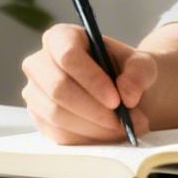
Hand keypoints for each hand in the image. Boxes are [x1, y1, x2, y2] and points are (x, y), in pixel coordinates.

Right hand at [21, 24, 155, 143]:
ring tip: (124, 129)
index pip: (68, 55)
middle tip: (123, 121)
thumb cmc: (126, 73)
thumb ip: (139, 72)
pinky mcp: (40, 120)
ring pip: (58, 115)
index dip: (91, 79)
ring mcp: (35, 93)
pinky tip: (109, 135)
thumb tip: (127, 94)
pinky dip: (88, 139)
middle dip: (94, 110)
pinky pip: (59, 134)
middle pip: (58, 88)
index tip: (116, 100)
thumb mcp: (142, 65)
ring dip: (94, 128)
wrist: (122, 94)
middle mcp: (40, 63)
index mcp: (62, 37)